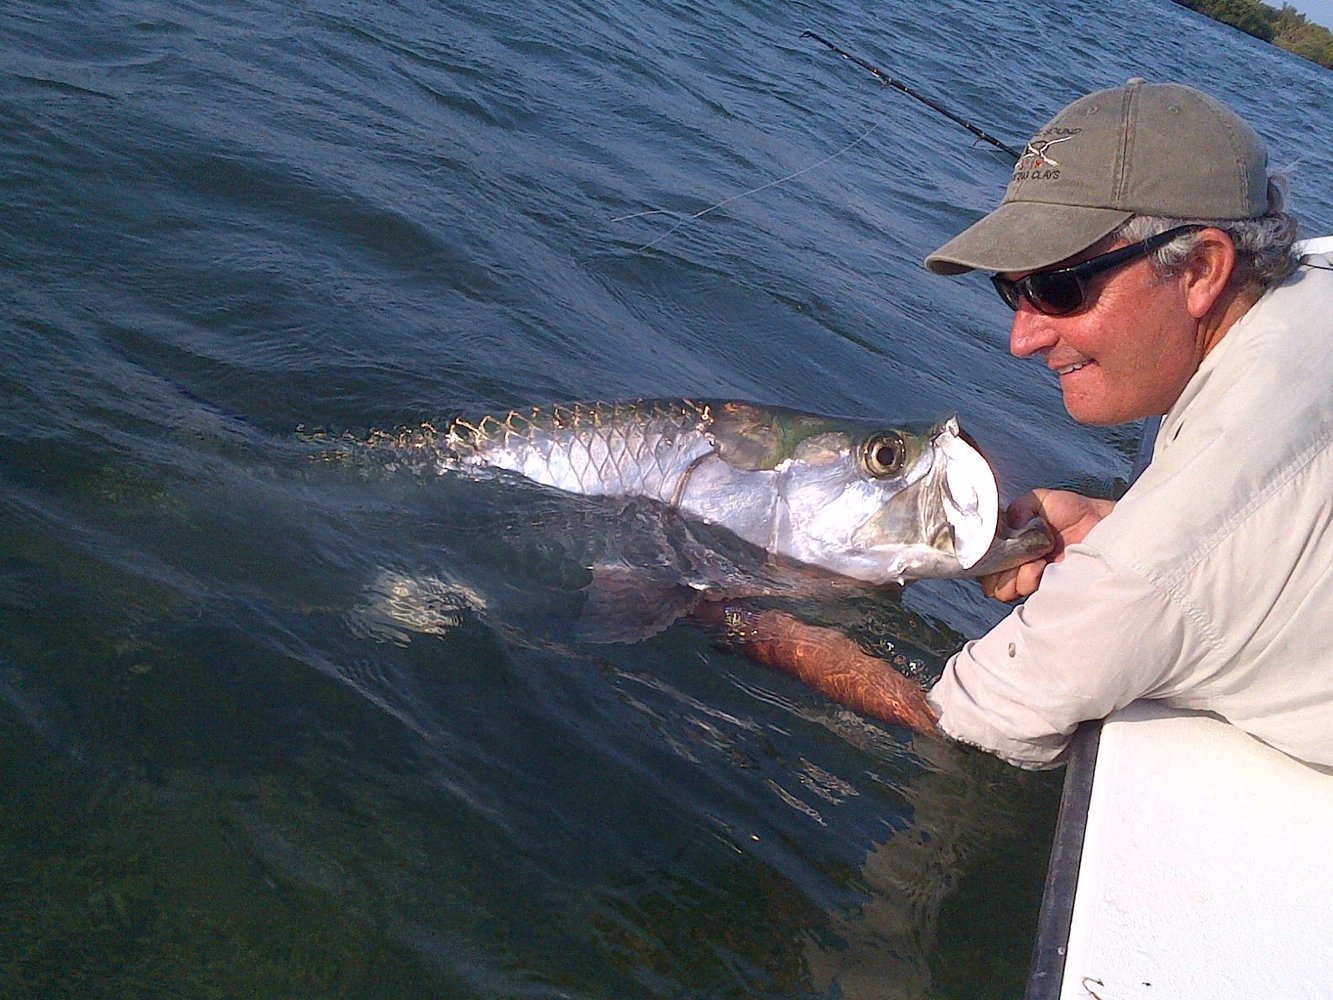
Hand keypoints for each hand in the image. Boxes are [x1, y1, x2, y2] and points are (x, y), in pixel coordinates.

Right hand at [980, 489, 1114, 601]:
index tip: (997, 548)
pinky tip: (1042, 568)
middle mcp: (1015, 563)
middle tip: (1017, 557)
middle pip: (988, 580)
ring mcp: (1029, 578)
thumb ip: (1020, 507)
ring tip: (1034, 562)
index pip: (982, 558)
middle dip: (998, 570)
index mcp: (1009, 544)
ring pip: (1002, 591)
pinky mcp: (1046, 589)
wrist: (1103, 524)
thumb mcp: (1041, 500)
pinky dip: (1028, 581)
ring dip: (1014, 577)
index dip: (983, 557)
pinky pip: (1025, 596)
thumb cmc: (1074, 512)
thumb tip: (1008, 525)